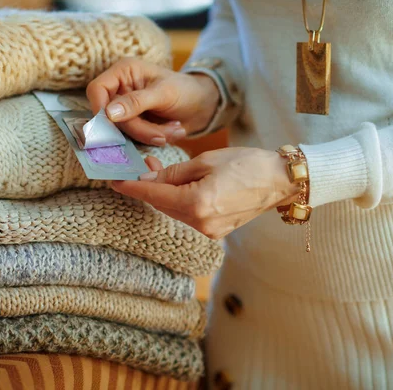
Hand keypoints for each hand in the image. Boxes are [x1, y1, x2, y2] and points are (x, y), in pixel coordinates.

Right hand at [86, 58, 219, 145]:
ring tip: (174, 130)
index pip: (97, 90)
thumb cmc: (185, 90)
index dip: (101, 110)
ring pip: (123, 131)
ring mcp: (126, 109)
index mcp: (123, 72)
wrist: (203, 105)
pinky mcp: (134, 124)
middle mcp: (120, 89)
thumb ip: (136, 102)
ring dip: (149, 135)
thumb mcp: (163, 93)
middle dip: (138, 129)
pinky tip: (172, 132)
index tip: (114, 126)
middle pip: (111, 117)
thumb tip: (109, 113)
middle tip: (162, 135)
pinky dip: (153, 138)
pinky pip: (134, 138)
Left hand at [111, 148, 300, 238]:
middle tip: (140, 165)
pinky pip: (189, 215)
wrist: (279, 181)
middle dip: (148, 186)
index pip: (153, 194)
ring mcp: (209, 230)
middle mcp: (200, 223)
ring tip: (159, 170)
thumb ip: (174, 172)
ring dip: (164, 193)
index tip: (113, 179)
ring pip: (174, 210)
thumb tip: (149, 176)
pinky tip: (179, 186)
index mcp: (196, 203)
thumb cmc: (247, 164)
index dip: (131, 185)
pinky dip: (179, 201)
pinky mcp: (216, 231)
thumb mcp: (206, 160)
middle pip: (161, 204)